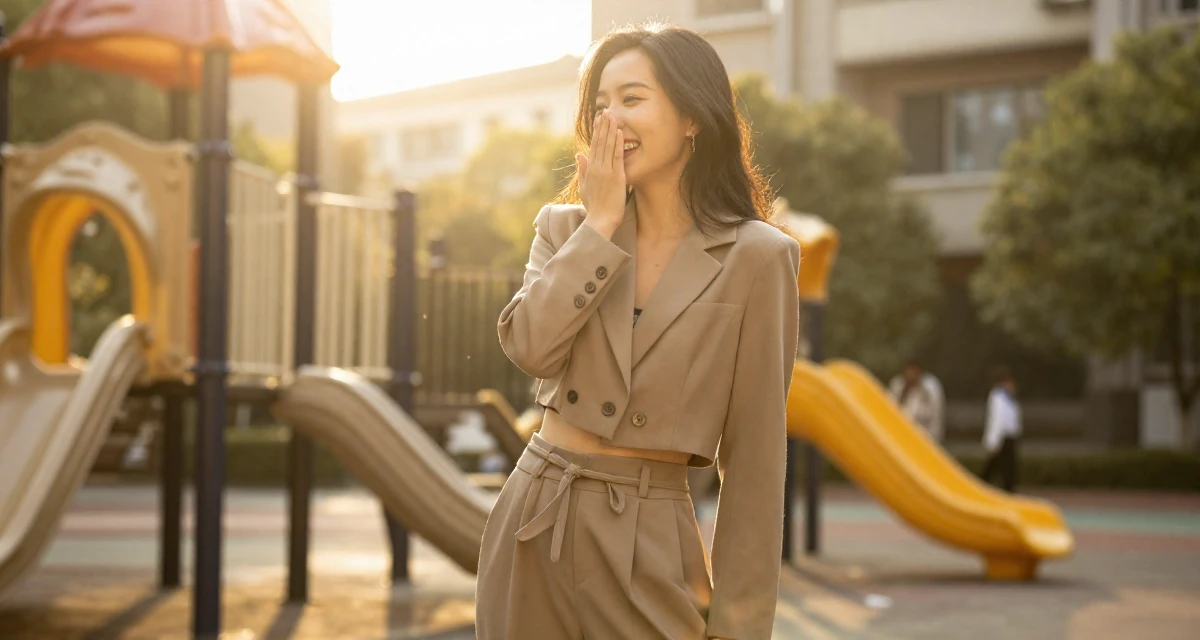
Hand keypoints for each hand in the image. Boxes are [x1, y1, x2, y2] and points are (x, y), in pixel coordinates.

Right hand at [577, 110, 626, 235]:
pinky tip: (619, 132)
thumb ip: (582, 171)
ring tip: (612, 115)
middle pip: (599, 142)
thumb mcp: (585, 188)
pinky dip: (617, 144)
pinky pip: (616, 157)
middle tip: (605, 110)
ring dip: (609, 130)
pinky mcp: (615, 177)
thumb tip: (579, 155)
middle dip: (602, 126)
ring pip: (607, 146)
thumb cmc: (594, 207)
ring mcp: (605, 172)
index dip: (596, 132)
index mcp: (590, 170)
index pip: (593, 146)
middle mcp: (596, 168)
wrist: (599, 221)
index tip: (598, 119)